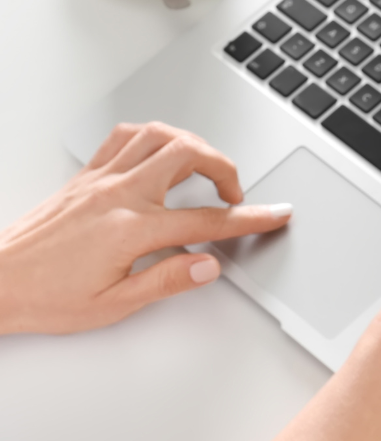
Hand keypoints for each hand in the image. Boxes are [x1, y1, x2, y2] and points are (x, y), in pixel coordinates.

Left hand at [0, 122, 292, 334]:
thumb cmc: (46, 298)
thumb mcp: (114, 305)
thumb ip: (167, 280)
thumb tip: (209, 266)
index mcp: (131, 230)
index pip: (206, 221)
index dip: (250, 218)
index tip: (275, 214)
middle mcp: (117, 195)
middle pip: (188, 156)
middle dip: (224, 168)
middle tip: (235, 192)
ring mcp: (99, 180)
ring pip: (158, 136)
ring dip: (191, 144)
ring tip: (205, 166)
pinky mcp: (84, 177)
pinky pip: (124, 138)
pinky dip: (153, 138)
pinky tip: (161, 153)